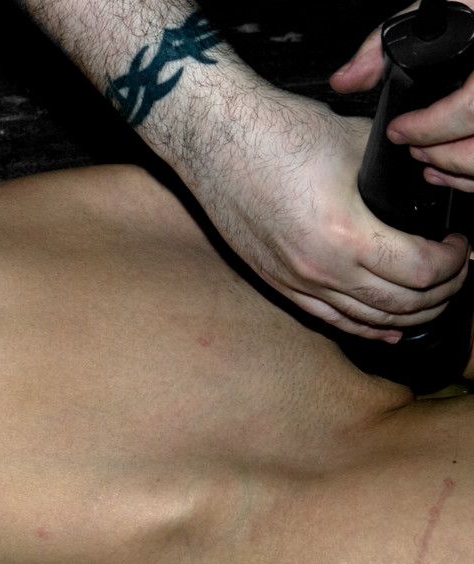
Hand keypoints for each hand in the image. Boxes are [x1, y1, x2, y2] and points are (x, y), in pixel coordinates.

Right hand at [183, 91, 467, 340]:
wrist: (214, 139)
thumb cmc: (275, 133)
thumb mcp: (355, 142)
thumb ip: (395, 174)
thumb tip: (427, 185)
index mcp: (346, 234)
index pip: (421, 272)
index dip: (453, 262)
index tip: (459, 244)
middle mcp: (320, 268)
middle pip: (401, 305)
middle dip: (442, 291)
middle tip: (455, 271)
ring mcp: (296, 280)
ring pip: (368, 320)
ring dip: (409, 315)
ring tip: (431, 296)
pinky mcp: (276, 282)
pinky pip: (329, 319)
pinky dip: (366, 328)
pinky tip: (388, 329)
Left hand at [332, 1, 473, 191]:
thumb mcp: (440, 8)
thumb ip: (387, 43)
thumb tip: (347, 80)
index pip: (470, 110)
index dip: (428, 129)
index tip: (399, 131)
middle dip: (441, 154)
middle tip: (414, 149)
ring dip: (460, 172)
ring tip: (430, 164)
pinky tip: (456, 171)